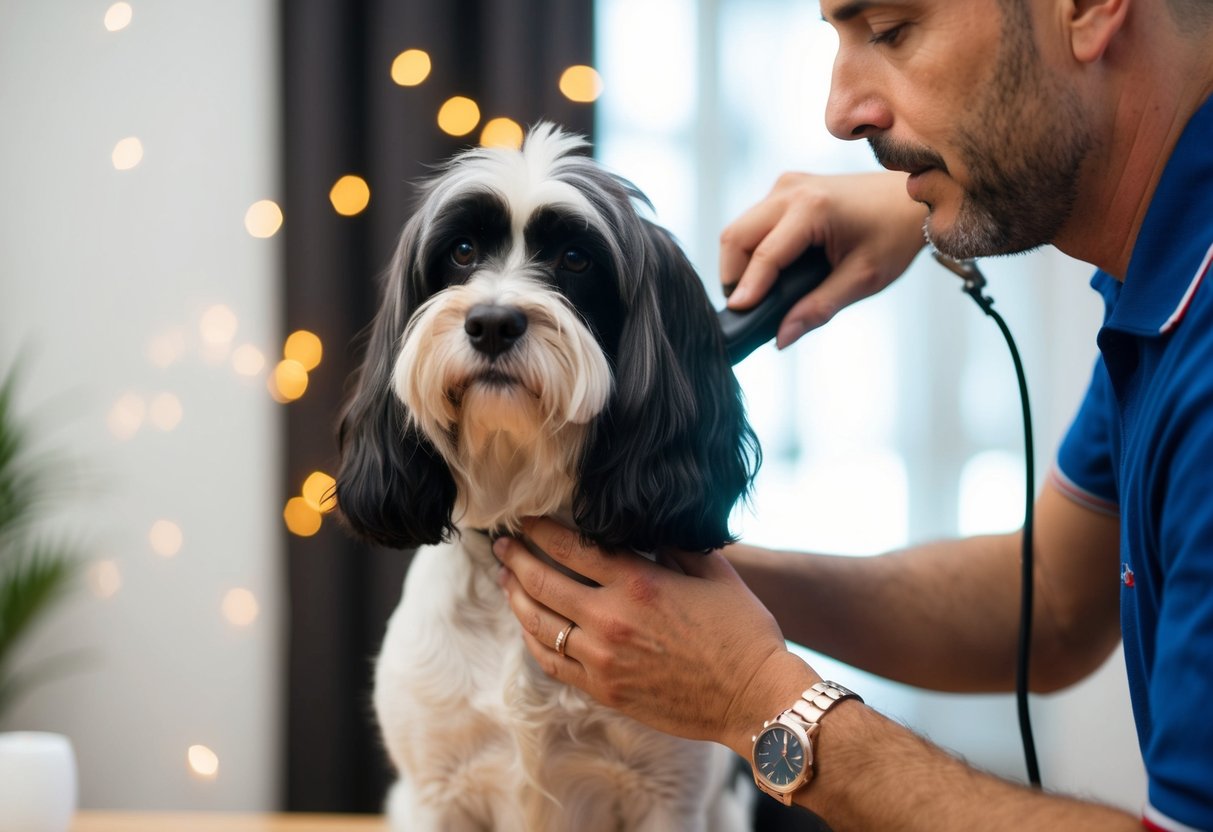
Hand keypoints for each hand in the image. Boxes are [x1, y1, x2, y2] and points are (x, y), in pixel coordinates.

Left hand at [493, 518, 817, 755]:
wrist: (755, 699)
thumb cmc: (743, 633)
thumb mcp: (715, 573)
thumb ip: (675, 546)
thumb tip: (645, 528)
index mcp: (638, 583)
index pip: (571, 547)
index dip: (541, 530)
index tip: (525, 518)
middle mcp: (611, 620)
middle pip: (542, 582)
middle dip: (516, 558)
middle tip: (501, 544)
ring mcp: (603, 660)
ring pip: (539, 624)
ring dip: (516, 597)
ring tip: (506, 580)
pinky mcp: (604, 691)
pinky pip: (553, 663)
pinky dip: (535, 639)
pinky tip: (530, 626)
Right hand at [720, 171, 926, 347]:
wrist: (911, 198)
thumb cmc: (894, 235)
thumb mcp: (863, 278)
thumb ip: (819, 308)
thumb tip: (781, 338)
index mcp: (812, 208)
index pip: (764, 256)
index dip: (747, 290)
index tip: (736, 318)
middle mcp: (791, 190)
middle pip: (736, 237)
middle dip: (732, 276)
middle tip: (746, 310)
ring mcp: (785, 186)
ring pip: (739, 229)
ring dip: (740, 264)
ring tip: (757, 295)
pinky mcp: (785, 189)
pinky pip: (752, 223)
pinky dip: (751, 250)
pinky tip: (768, 274)